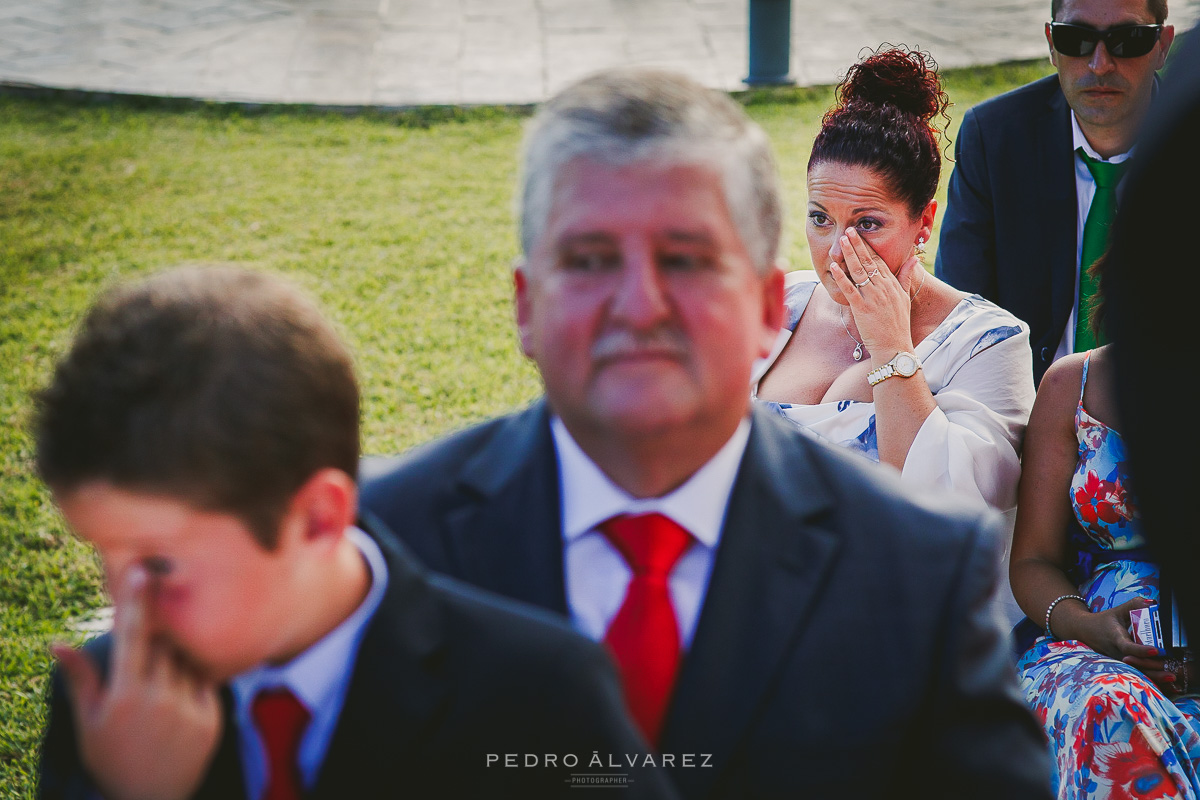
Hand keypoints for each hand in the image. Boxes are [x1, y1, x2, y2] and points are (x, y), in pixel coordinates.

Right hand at [51, 566, 220, 799]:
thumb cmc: (111, 758)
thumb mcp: (90, 723)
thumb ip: (81, 680)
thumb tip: (58, 643)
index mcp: (126, 696)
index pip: (134, 637)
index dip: (137, 602)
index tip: (141, 572)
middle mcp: (161, 698)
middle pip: (165, 644)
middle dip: (157, 641)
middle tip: (148, 660)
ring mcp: (190, 708)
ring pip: (187, 661)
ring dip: (176, 663)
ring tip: (158, 695)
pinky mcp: (213, 717)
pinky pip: (205, 682)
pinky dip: (192, 683)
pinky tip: (176, 706)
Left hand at [826, 227, 922, 359]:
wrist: (895, 347)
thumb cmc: (898, 324)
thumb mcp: (905, 298)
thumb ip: (906, 277)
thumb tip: (912, 258)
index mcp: (892, 285)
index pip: (879, 260)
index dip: (868, 246)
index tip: (860, 234)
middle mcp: (883, 288)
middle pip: (868, 262)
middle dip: (857, 245)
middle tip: (848, 230)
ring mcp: (872, 297)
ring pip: (859, 271)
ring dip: (849, 254)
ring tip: (841, 240)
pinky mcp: (862, 308)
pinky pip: (850, 289)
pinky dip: (841, 277)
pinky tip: (834, 267)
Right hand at [1069, 596, 1174, 690]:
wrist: (1084, 631)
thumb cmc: (1104, 620)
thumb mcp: (1117, 610)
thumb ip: (1135, 604)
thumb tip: (1152, 603)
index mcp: (1115, 637)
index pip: (1128, 646)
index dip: (1140, 650)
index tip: (1155, 650)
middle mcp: (1117, 653)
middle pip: (1135, 664)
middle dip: (1152, 668)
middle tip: (1170, 671)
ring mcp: (1118, 662)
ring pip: (1136, 672)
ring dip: (1154, 677)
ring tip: (1171, 677)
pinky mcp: (1121, 667)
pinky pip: (1136, 674)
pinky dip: (1150, 678)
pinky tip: (1164, 681)